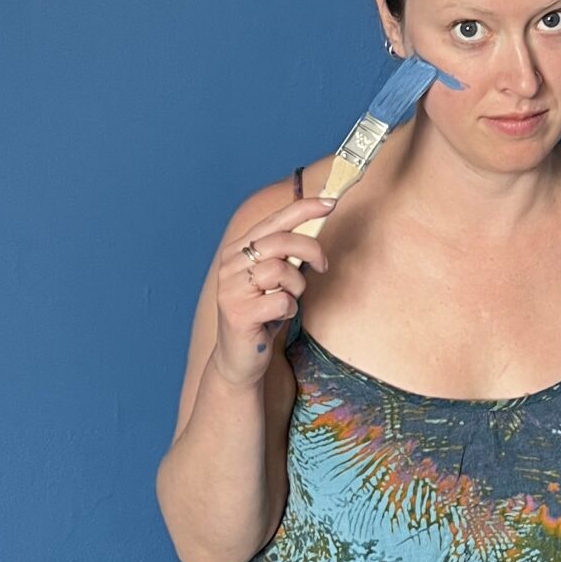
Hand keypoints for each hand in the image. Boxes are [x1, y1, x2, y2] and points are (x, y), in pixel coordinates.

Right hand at [208, 194, 334, 387]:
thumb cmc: (263, 315)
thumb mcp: (275, 279)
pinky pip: (281, 301)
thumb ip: (287, 255)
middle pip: (280, 241)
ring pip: (281, 271)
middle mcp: (229, 265)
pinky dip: (288, 309)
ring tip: (288, 300)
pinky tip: (278, 317)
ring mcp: (231, 289)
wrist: (239, 359)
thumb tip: (318, 224)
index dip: (303, 208)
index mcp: (238, 251)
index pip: (273, 220)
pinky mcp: (238, 313)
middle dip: (311, 251)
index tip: (330, 202)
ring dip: (296, 287)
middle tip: (323, 266)